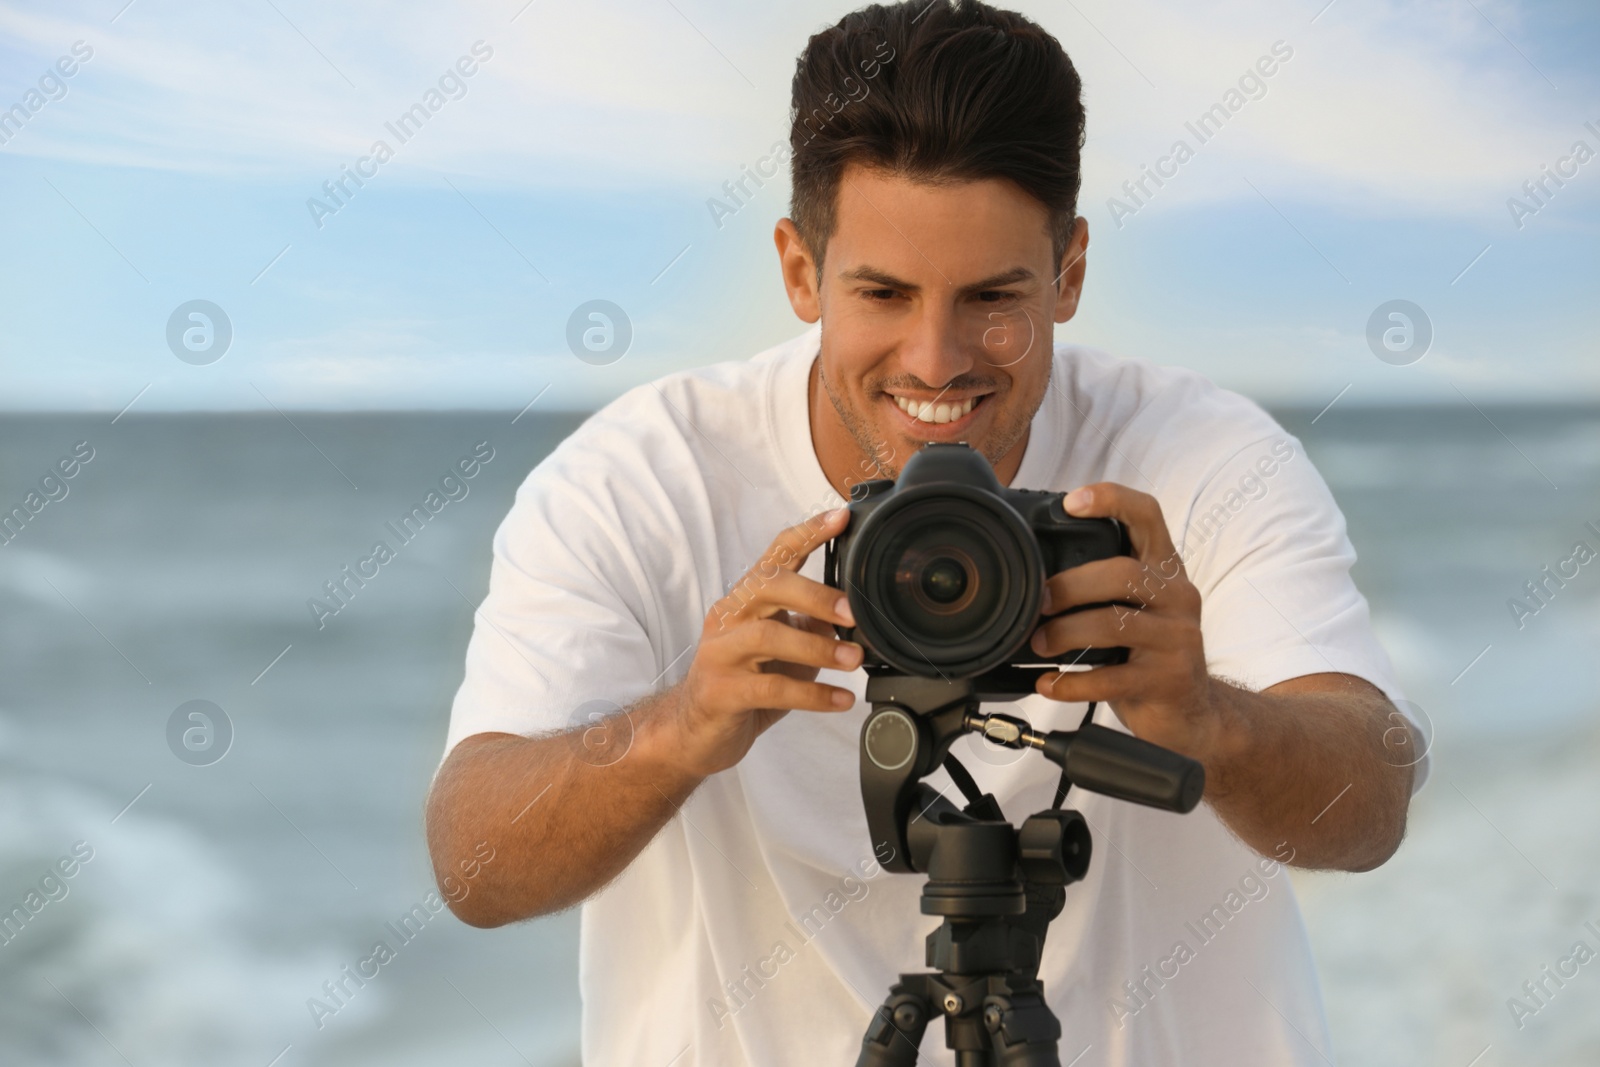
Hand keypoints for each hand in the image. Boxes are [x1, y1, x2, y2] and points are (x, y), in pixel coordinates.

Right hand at [669, 508, 861, 777]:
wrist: (694, 731)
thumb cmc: (742, 683)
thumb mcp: (782, 650)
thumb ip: (810, 626)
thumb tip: (850, 615)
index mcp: (746, 599)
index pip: (776, 554)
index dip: (809, 532)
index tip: (842, 518)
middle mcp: (729, 617)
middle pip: (768, 585)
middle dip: (815, 595)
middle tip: (853, 613)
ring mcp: (720, 654)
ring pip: (768, 637)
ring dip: (818, 647)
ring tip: (853, 660)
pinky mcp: (721, 692)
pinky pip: (772, 688)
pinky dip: (812, 694)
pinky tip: (840, 700)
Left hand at [1030, 483, 1219, 760]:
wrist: (1193, 714)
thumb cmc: (1149, 653)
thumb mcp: (1138, 608)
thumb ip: (1104, 583)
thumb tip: (1035, 571)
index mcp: (1166, 570)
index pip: (1148, 516)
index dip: (1112, 500)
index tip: (1071, 502)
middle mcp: (1178, 597)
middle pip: (1121, 572)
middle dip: (1069, 585)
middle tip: (1038, 602)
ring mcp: (1177, 640)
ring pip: (1112, 624)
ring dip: (1064, 632)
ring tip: (1039, 643)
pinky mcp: (1168, 681)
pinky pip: (1110, 678)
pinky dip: (1070, 682)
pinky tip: (1050, 684)